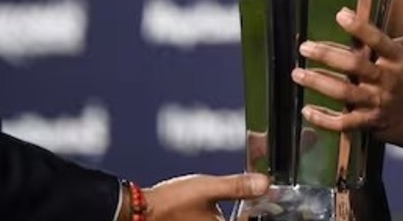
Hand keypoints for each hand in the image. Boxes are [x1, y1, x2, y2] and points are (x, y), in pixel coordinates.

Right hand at [143, 173, 268, 220]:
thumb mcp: (208, 189)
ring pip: (222, 220)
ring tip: (235, 201)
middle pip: (240, 220)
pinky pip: (212, 220)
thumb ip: (238, 187)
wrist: (137, 212)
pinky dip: (216, 215)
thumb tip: (264, 184)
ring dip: (230, 212)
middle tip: (249, 201)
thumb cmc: (170, 204)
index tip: (265, 201)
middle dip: (246, 212)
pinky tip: (211, 208)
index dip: (259, 212)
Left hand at [293, 9, 402, 144]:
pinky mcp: (369, 121)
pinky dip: (324, 119)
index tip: (341, 15)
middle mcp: (387, 79)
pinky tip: (307, 111)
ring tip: (298, 74)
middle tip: (305, 47)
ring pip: (344, 93)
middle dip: (328, 55)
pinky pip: (344, 122)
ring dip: (319, 83)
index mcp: (399, 60)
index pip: (379, 40)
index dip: (360, 28)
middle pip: (355, 66)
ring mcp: (377, 102)